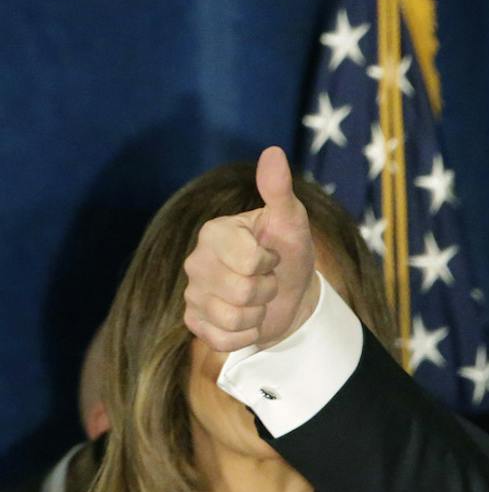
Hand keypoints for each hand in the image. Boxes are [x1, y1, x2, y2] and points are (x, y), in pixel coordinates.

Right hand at [181, 146, 318, 351]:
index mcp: (214, 233)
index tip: (271, 256)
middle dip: (267, 291)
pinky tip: (248, 320)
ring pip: (231, 318)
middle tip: (268, 281)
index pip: (247, 259)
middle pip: (240, 291)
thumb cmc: (290, 253)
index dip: (269, 263)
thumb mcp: (292, 222)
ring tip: (259, 300)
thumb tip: (273, 152)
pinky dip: (245, 335)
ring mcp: (193, 294)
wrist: (293, 296)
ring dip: (257, 314)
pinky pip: (221, 340)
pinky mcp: (196, 323)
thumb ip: (280, 191)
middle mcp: (195, 261)